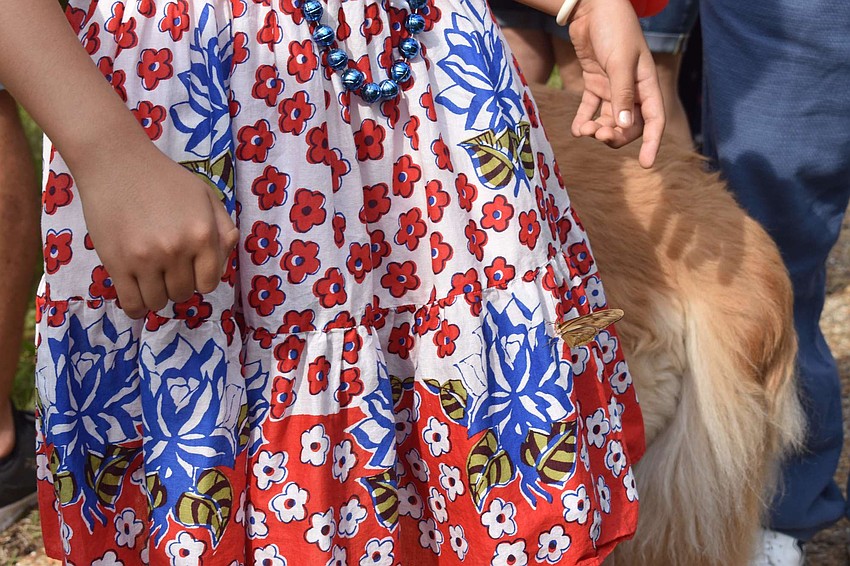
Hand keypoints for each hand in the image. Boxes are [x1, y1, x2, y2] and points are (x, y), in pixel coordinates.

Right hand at [77, 143, 238, 318]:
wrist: (116, 161)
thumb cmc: (164, 178)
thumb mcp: (205, 196)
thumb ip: (223, 227)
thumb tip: (226, 256)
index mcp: (202, 234)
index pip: (209, 283)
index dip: (201, 279)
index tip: (190, 269)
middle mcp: (177, 250)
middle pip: (183, 294)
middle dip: (178, 285)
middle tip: (167, 268)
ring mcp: (145, 259)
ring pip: (158, 302)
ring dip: (157, 294)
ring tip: (151, 276)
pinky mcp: (117, 264)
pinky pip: (132, 304)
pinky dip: (137, 307)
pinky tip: (136, 293)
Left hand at [568, 0, 664, 166]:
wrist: (592, 8)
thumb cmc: (613, 29)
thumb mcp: (620, 61)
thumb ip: (622, 94)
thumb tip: (625, 127)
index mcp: (646, 83)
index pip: (655, 119)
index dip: (653, 142)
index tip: (646, 163)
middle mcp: (631, 89)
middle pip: (630, 125)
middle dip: (617, 136)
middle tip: (599, 136)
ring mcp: (612, 87)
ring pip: (610, 120)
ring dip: (599, 130)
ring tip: (585, 131)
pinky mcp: (594, 83)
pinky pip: (591, 109)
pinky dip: (585, 120)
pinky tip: (578, 128)